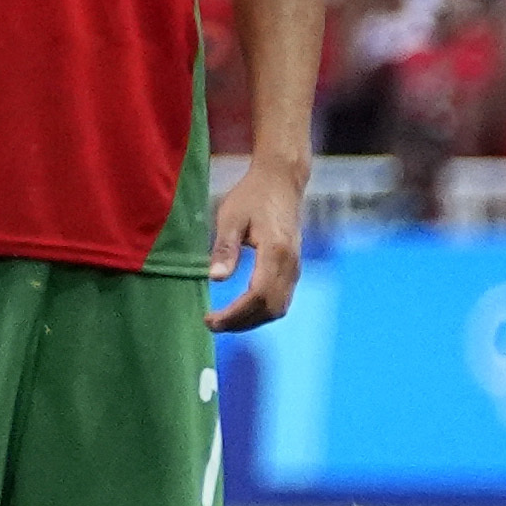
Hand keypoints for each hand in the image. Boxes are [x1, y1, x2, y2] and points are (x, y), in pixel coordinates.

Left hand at [208, 159, 304, 330]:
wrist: (281, 182)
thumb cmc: (251, 197)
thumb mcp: (229, 218)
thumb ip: (224, 248)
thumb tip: (215, 279)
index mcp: (276, 251)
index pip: (258, 295)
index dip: (235, 314)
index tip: (209, 319)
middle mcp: (291, 263)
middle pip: (270, 308)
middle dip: (241, 322)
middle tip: (211, 324)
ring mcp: (295, 266)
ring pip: (278, 307)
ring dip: (251, 320)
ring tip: (222, 321)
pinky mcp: (293, 267)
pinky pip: (281, 298)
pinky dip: (260, 311)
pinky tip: (239, 310)